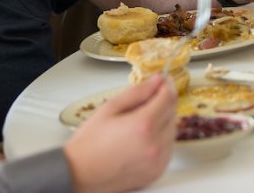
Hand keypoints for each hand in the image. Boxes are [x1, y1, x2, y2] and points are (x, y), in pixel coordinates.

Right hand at [64, 73, 175, 192]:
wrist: (80, 173)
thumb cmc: (90, 142)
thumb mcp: (110, 107)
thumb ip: (137, 92)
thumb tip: (156, 81)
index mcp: (143, 126)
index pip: (168, 98)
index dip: (167, 85)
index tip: (163, 79)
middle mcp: (155, 145)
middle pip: (172, 114)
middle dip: (163, 102)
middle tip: (148, 98)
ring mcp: (158, 161)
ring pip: (172, 131)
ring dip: (163, 120)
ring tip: (139, 121)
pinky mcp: (157, 171)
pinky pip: (168, 148)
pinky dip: (161, 138)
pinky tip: (142, 137)